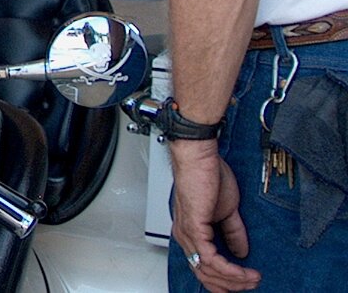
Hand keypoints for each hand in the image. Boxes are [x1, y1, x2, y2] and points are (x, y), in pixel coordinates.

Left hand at [170, 139, 261, 291]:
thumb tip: (241, 252)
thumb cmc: (208, 175)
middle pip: (204, 274)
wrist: (200, 158)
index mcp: (190, 232)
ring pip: (208, 270)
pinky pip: (211, 260)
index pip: (202, 266)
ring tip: (253, 278)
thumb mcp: (225, 209)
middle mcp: (185, 236)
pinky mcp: (194, 229)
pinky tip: (243, 272)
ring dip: (234, 279)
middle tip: (252, 284)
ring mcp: (187, 234)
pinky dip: (230, 270)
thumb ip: (232, 231)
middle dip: (230, 285)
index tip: (244, 282)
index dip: (223, 280)